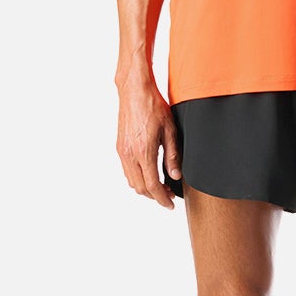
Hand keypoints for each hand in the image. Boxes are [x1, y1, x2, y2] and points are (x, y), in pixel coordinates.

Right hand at [115, 79, 181, 208]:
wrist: (134, 91)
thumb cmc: (153, 106)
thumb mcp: (170, 130)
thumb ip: (173, 155)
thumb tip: (175, 175)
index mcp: (144, 152)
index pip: (152, 185)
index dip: (162, 199)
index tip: (170, 205)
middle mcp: (130, 154)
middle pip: (141, 188)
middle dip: (155, 196)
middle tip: (169, 195)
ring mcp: (122, 151)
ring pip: (132, 181)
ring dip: (145, 188)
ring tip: (160, 186)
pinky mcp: (120, 146)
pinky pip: (127, 170)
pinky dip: (137, 178)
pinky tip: (148, 173)